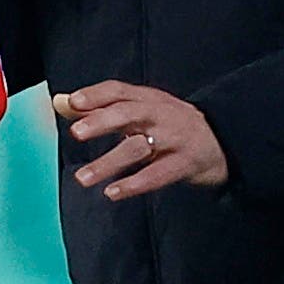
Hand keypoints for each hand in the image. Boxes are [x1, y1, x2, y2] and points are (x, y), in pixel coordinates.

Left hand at [54, 81, 228, 200]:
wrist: (223, 139)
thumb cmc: (170, 124)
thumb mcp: (140, 109)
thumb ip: (101, 107)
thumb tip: (61, 102)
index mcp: (148, 98)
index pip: (118, 90)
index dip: (95, 95)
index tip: (71, 102)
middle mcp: (160, 113)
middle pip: (128, 113)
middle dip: (101, 121)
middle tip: (75, 132)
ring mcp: (175, 138)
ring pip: (139, 148)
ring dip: (109, 162)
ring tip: (82, 178)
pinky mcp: (185, 163)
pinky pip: (158, 174)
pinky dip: (134, 184)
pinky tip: (113, 192)